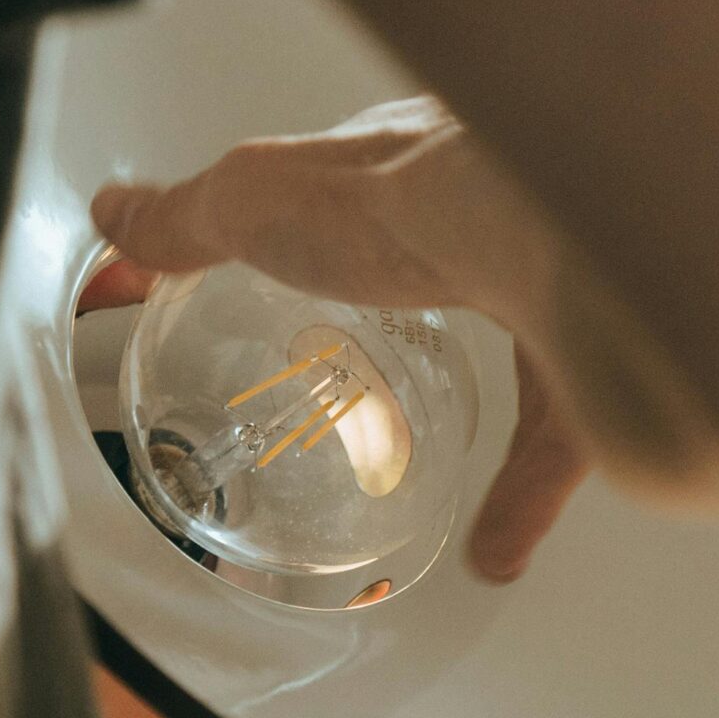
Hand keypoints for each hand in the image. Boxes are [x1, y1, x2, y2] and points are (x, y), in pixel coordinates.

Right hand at [90, 100, 587, 582]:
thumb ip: (191, 213)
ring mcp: (559, 293)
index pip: (376, 189)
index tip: (307, 271)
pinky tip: (492, 547)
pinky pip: (562, 444)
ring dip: (477, 410)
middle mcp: (499, 226)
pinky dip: (522, 501)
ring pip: (529, 347)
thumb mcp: (259, 195)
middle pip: (464, 265)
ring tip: (424, 460)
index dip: (339, 222)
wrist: (541, 236)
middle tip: (377, 367)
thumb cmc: (410, 197)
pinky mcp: (597, 369)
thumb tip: (121, 215)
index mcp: (420, 170)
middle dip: (429, 310)